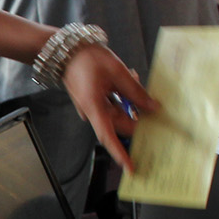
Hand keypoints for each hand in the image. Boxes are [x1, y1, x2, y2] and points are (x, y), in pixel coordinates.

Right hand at [61, 42, 155, 172]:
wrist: (66, 50)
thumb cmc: (88, 58)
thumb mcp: (117, 71)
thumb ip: (136, 91)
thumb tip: (153, 108)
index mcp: (94, 107)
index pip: (108, 136)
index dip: (120, 153)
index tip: (131, 168)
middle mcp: (91, 112)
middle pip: (119, 123)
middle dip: (136, 114)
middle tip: (151, 102)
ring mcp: (91, 108)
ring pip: (116, 113)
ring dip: (129, 102)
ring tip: (133, 78)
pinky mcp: (91, 102)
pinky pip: (110, 106)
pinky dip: (120, 97)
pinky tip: (125, 80)